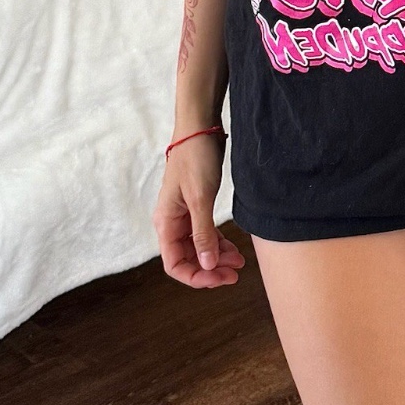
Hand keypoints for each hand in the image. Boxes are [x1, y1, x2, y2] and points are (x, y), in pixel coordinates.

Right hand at [153, 136, 244, 289]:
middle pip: (188, 258)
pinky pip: (205, 233)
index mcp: (166, 222)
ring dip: (217, 257)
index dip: (196, 277)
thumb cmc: (195, 158)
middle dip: (211, 269)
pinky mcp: (196, 206)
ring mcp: (184, 214)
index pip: (175, 264)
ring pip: (199, 247)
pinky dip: (218, 242)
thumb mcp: (201, 198)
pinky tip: (233, 248)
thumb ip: (203, 233)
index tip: (220, 278)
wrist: (200, 127)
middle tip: (235, 273)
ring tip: (239, 262)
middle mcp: (172, 222)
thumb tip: (206, 266)